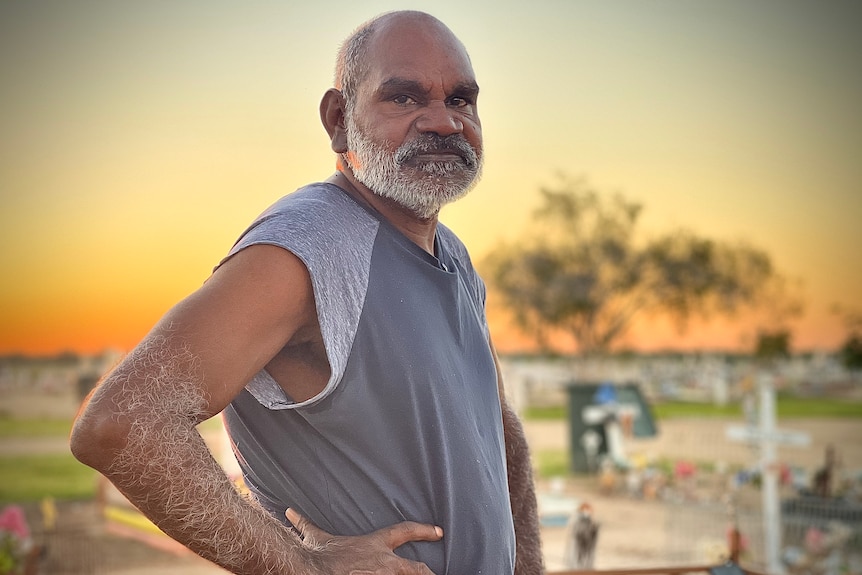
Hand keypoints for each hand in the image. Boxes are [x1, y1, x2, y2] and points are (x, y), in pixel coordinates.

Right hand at [286, 508, 442, 574]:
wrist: (313, 571)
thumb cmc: (318, 557)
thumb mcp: (315, 537)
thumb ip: (306, 524)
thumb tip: (291, 513)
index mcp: (375, 545)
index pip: (405, 531)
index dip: (424, 530)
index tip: (438, 531)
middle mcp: (385, 562)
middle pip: (417, 567)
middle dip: (427, 572)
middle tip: (434, 574)